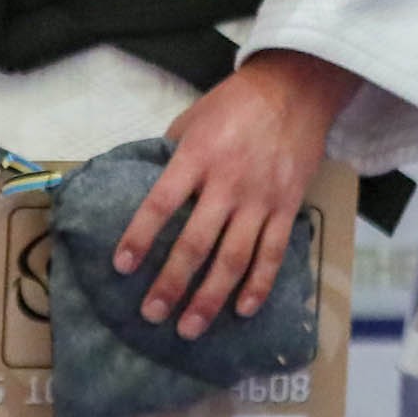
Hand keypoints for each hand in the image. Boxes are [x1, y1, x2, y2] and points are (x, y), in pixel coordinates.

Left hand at [115, 50, 359, 338]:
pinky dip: (258, 285)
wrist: (295, 89)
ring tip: (188, 327)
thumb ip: (173, 154)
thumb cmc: (236, 102)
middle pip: (196, 243)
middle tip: (152, 313)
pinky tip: (241, 310)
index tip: (121, 266)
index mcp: (197, 157)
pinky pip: (273, 253)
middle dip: (171, 283)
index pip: (161, 203)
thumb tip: (149, 189)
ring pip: (234, 259)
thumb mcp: (193, 117)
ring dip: (210, 298)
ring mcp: (261, 199)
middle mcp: (228, 183)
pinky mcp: (288, 207)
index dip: (139, 237)